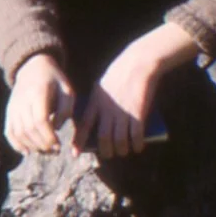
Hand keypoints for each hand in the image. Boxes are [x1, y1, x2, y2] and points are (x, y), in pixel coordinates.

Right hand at [5, 54, 74, 154]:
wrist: (33, 68)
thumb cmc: (55, 80)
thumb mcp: (67, 90)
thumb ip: (65, 109)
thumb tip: (56, 128)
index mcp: (38, 93)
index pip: (40, 120)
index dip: (49, 136)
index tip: (59, 144)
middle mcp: (22, 101)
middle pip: (29, 129)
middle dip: (42, 144)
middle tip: (55, 151)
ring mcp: (13, 107)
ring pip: (18, 132)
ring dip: (32, 146)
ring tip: (45, 151)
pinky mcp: (9, 112)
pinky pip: (9, 131)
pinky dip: (16, 144)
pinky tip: (27, 152)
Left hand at [77, 22, 199, 157]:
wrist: (139, 62)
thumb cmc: (121, 72)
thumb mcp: (102, 85)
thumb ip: (98, 102)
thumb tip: (98, 120)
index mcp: (96, 101)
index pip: (84, 125)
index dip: (79, 141)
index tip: (76, 153)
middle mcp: (108, 109)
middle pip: (103, 137)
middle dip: (105, 150)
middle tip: (109, 154)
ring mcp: (123, 112)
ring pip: (119, 140)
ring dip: (121, 149)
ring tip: (124, 151)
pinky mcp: (138, 112)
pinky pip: (136, 135)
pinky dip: (136, 144)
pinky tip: (138, 147)